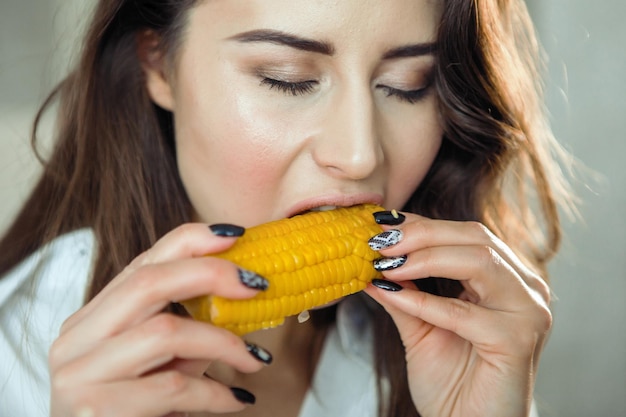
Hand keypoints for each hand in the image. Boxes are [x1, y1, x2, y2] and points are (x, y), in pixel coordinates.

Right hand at [49, 224, 269, 416]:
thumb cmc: (132, 413)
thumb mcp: (156, 364)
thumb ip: (185, 330)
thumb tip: (241, 297)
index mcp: (91, 319)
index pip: (142, 263)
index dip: (191, 241)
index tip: (236, 234)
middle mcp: (77, 339)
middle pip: (148, 283)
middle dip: (211, 274)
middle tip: (257, 285)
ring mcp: (80, 374)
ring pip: (165, 333)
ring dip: (223, 343)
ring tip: (255, 359)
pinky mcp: (96, 411)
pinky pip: (174, 387)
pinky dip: (215, 392)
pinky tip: (237, 400)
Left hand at [365, 213, 551, 416]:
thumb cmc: (452, 382)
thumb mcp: (420, 326)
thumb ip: (403, 291)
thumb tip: (369, 260)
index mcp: (507, 279)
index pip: (467, 234)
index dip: (422, 224)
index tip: (380, 224)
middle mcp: (525, 288)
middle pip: (475, 238)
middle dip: (421, 234)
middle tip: (378, 241)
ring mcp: (527, 313)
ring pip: (478, 261)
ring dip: (424, 258)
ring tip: (385, 263)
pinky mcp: (517, 341)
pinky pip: (463, 313)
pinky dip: (423, 302)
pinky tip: (393, 295)